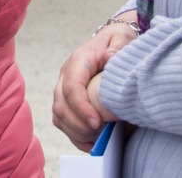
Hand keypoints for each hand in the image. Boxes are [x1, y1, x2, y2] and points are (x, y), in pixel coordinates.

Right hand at [52, 15, 137, 150]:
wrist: (113, 40)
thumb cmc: (119, 40)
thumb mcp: (122, 38)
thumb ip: (118, 48)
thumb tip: (111, 59)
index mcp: (79, 61)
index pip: (71, 87)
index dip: (81, 108)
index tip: (97, 123)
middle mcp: (67, 75)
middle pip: (61, 105)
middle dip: (79, 125)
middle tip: (101, 134)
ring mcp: (65, 88)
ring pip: (59, 116)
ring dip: (77, 132)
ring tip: (99, 138)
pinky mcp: (68, 100)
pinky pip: (63, 122)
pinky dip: (75, 136)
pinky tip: (92, 143)